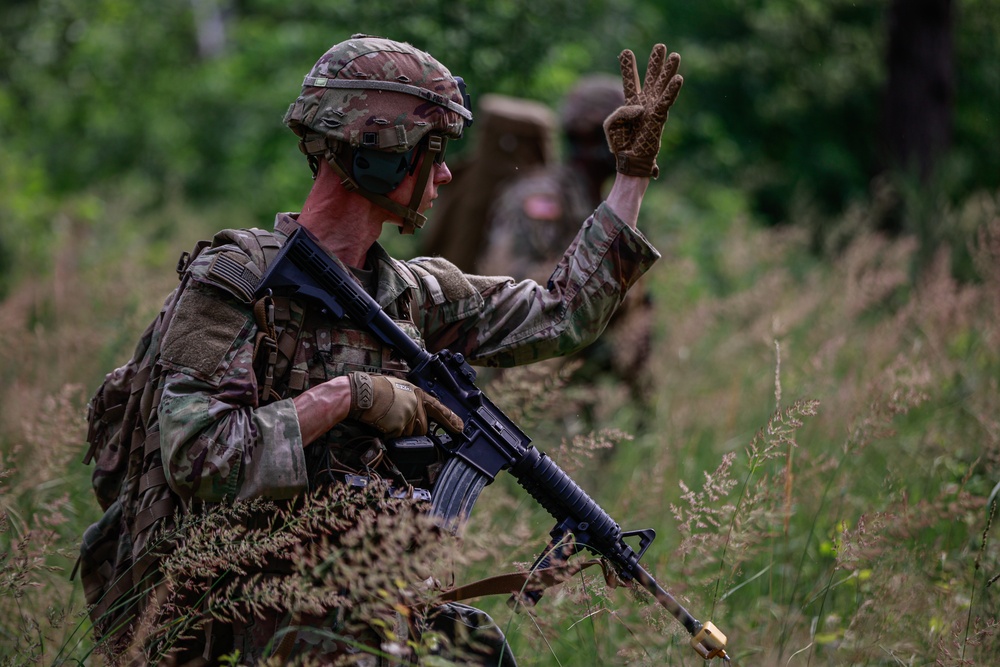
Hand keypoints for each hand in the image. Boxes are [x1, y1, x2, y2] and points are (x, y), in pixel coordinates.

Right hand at [347, 372, 463, 437]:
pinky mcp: (400, 426)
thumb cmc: (375, 389)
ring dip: (400, 431)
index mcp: (417, 393)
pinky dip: (390, 434)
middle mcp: (417, 405)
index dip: (450, 419)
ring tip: (387, 417)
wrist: (362, 393)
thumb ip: (410, 398)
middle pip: (423, 427)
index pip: (438, 408)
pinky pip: (398, 437)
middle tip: (396, 419)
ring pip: (410, 434)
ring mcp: (409, 416)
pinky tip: (383, 422)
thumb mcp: (399, 387)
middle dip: (412, 428)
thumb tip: (415, 408)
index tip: (460, 427)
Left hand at [603, 44, 682, 178]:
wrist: (629, 160)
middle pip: (651, 78)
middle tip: (660, 46)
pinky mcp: (659, 118)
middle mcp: (644, 103)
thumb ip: (620, 111)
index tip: (625, 52)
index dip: (628, 67)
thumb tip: (639, 106)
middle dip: (655, 63)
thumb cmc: (621, 144)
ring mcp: (653, 109)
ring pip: (662, 86)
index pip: (630, 81)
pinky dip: (672, 90)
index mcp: (631, 104)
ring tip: (675, 55)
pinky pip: (666, 101)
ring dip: (668, 71)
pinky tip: (678, 78)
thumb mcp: (611, 124)